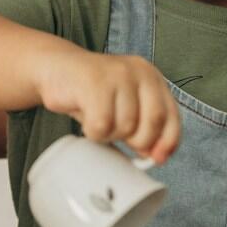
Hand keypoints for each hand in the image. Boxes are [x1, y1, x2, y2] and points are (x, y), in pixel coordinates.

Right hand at [36, 48, 181, 163]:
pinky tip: (86, 120)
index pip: (171, 116)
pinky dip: (92, 132)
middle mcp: (140, 71)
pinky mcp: (95, 81)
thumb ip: (142, 126)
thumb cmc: (90, 93)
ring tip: (97, 120)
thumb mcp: (122, 107)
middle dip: (137, 141)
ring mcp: (118, 74)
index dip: (168, 142)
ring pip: (125, 126)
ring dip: (109, 135)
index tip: (158, 159)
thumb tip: (155, 155)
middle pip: (152, 122)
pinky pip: (101, 125)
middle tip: (116, 134)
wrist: (55, 68)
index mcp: (152, 78)